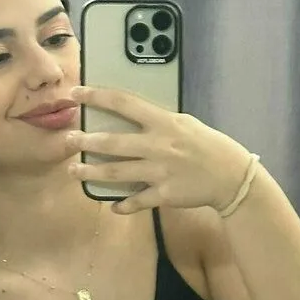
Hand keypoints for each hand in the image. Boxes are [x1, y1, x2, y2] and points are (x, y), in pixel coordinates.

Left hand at [65, 85, 251, 213]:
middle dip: (86, 142)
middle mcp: (159, 146)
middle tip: (68, 140)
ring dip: (92, 173)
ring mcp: (160, 172)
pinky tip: (112, 206)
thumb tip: (131, 116)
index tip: (76, 93)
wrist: (232, 176)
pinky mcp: (165, 194)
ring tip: (74, 171)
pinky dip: (123, 205)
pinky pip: (138, 201)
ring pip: (117, 173)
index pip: (124, 103)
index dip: (97, 96)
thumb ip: (158, 121)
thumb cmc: (208, 146)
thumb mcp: (185, 123)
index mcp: (164, 122)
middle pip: (113, 143)